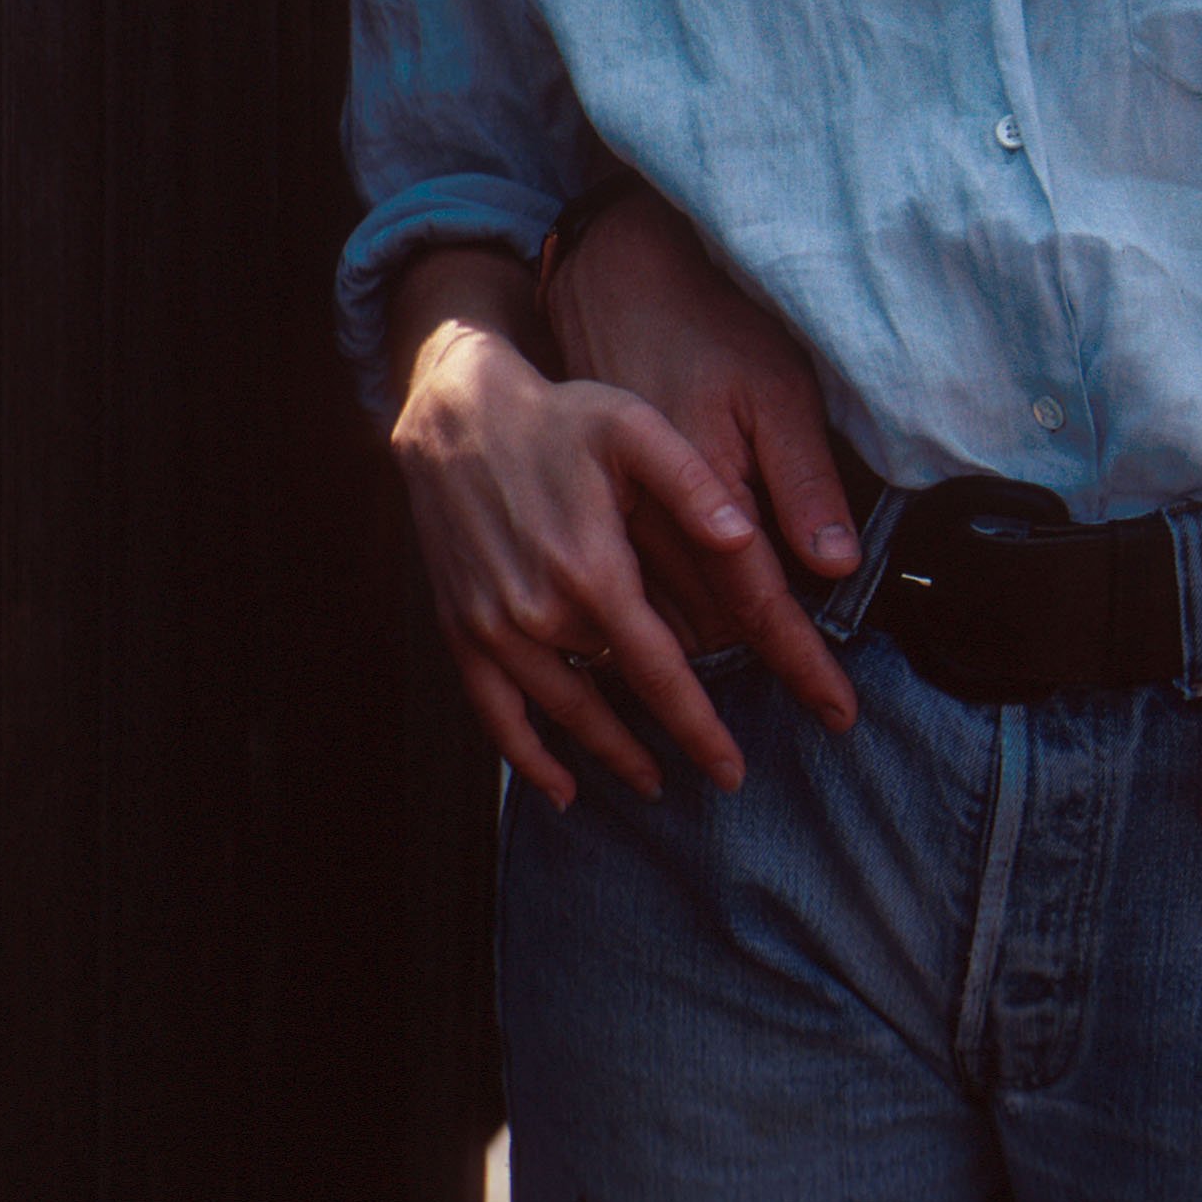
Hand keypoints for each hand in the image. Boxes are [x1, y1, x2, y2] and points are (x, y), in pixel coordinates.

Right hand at [392, 307, 820, 810]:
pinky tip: (561, 787)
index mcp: (593, 571)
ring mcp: (494, 627)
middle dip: (668, 741)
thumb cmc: (559, 416)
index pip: (660, 673)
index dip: (699, 727)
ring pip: (561, 714)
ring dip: (608, 754)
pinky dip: (528, 757)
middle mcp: (540, 612)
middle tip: (718, 777)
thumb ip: (693, 484)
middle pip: (616, 699)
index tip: (733, 768)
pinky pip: (493, 714)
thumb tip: (745, 538)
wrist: (456, 414)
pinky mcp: (461, 629)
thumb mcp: (635, 429)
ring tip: (651, 779)